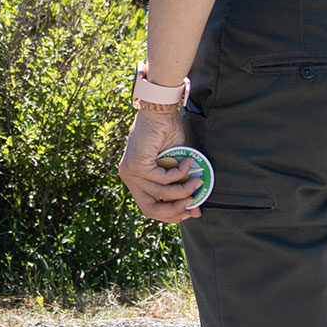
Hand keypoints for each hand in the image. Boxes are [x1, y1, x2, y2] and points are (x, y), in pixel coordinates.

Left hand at [117, 108, 202, 223]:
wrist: (160, 111)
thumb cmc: (168, 134)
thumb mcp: (178, 167)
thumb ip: (183, 187)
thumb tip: (196, 210)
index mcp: (136, 179)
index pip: (150, 208)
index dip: (171, 214)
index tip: (192, 211)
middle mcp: (129, 178)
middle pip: (150, 209)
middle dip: (175, 210)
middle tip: (194, 203)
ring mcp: (130, 173)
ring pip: (161, 193)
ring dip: (184, 187)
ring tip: (198, 178)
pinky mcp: (136, 165)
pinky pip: (163, 179)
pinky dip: (179, 173)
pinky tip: (187, 161)